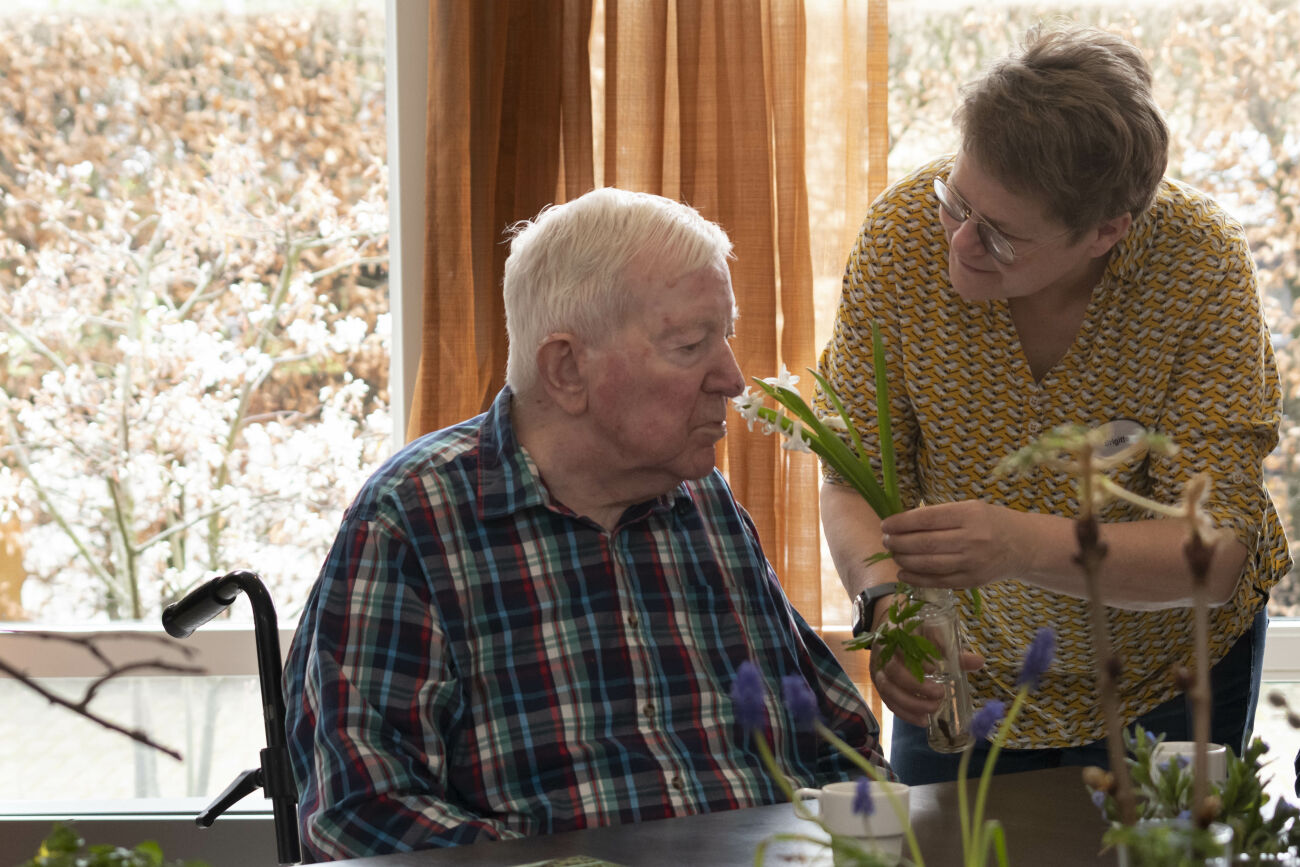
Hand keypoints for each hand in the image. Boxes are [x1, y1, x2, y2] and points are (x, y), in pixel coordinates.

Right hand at [870, 643, 983, 725]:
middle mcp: (882, 654)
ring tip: (934, 709)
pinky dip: (906, 714)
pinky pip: (889, 703)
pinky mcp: (880, 686)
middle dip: (916, 687)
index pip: (899, 648)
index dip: (915, 661)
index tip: (935, 669)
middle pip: (892, 672)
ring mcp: (878, 671)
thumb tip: (979, 662)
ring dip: (911, 704)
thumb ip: (952, 650)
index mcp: (895, 636)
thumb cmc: (916, 634)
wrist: (893, 632)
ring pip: (888, 691)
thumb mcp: (932, 635)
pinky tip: (923, 721)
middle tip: (940, 694)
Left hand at [879, 500, 1030, 590]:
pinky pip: (939, 581)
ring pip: (929, 564)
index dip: (901, 523)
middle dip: (898, 542)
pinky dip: (917, 579)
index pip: (926, 519)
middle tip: (886, 541)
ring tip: (893, 554)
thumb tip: (901, 523)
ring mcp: (973, 562)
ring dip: (904, 560)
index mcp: (969, 515)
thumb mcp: (970, 509)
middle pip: (925, 543)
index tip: (886, 525)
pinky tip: (904, 573)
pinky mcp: (973, 581)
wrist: (1024, 545)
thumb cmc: (991, 522)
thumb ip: (940, 515)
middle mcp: (972, 538)